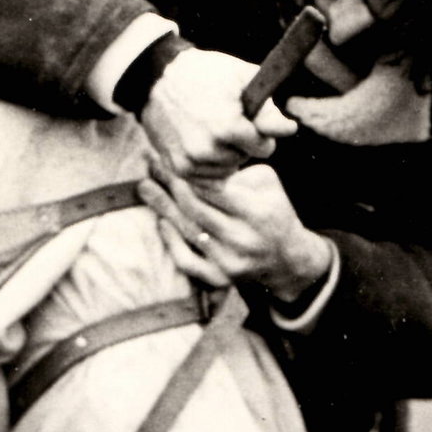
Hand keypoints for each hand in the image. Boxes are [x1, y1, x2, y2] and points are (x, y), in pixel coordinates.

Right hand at [139, 47, 297, 178]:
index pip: (266, 147)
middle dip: (245, 141)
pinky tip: (203, 142)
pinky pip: (209, 177)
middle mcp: (208, 150)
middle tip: (229, 119)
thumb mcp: (241, 77)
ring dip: (228, 154)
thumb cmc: (205, 73)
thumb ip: (267, 108)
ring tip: (213, 129)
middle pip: (247, 158)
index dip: (264, 132)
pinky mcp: (179, 169)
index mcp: (228, 127)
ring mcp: (192, 161)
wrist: (158, 78)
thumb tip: (288, 130)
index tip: (258, 121)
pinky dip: (211, 163)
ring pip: (229, 169)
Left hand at [140, 158, 332, 300]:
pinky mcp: (219, 278)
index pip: (214, 189)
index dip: (189, 171)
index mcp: (256, 213)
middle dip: (170, 183)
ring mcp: (229, 262)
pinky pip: (186, 261)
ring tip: (144, 186)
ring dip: (163, 207)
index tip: (170, 153)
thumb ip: (237, 171)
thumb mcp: (267, 183)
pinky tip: (161, 220)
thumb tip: (202, 159)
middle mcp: (242, 240)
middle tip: (151, 162)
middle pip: (195, 209)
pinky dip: (170, 240)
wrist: (286, 258)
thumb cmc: (272, 211)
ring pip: (187, 232)